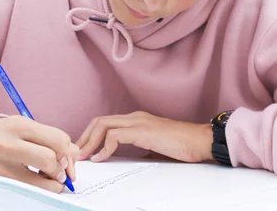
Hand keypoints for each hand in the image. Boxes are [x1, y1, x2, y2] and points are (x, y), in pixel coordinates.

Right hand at [0, 116, 79, 192]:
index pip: (58, 140)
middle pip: (50, 160)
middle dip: (61, 169)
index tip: (65, 158)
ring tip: (49, 179)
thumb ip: (52, 138)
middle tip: (60, 172)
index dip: (67, 152)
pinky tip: (35, 183)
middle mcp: (7, 145)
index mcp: (19, 126)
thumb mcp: (27, 127)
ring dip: (52, 184)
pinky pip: (28, 193)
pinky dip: (38, 190)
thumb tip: (75, 154)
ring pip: (40, 183)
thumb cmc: (6, 135)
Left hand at [75, 111, 213, 163]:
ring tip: (84, 157)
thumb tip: (131, 160)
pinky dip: (103, 147)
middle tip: (77, 153)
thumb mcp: (157, 147)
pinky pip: (114, 135)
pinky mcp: (142, 131)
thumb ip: (142, 149)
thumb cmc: (183, 145)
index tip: (84, 150)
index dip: (91, 135)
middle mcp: (135, 117)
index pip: (106, 122)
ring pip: (103, 124)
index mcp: (137, 119)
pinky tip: (101, 158)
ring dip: (89, 141)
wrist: (199, 140)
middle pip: (99, 120)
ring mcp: (138, 122)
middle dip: (84, 137)